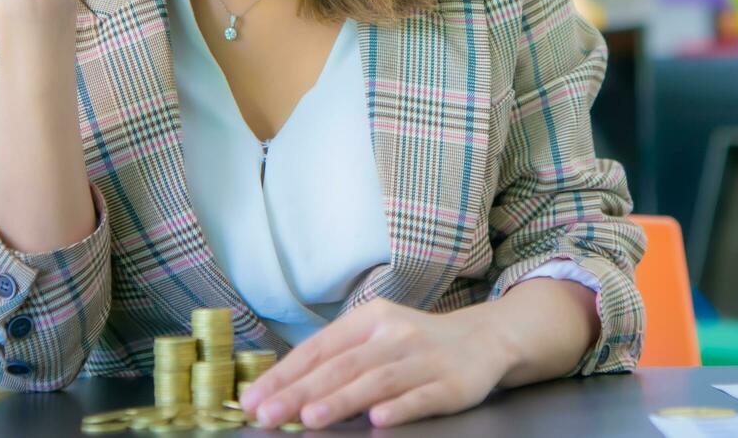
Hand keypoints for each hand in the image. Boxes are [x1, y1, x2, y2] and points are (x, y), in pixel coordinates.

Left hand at [238, 299, 514, 429]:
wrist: (484, 339)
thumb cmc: (415, 344)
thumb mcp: (376, 337)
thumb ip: (339, 359)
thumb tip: (282, 389)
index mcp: (371, 319)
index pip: (321, 347)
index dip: (286, 373)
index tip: (254, 398)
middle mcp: (396, 334)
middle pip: (344, 364)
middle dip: (302, 391)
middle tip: (269, 414)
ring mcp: (425, 359)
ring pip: (377, 380)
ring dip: (342, 400)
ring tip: (309, 417)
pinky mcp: (452, 384)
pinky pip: (422, 396)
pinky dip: (400, 407)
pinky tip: (378, 419)